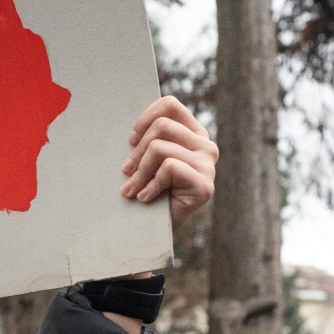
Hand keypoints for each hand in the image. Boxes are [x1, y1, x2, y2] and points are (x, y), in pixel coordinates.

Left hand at [121, 96, 217, 230]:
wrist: (155, 228)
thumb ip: (148, 138)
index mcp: (194, 133)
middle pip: (161, 127)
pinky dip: (151, 184)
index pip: (170, 106)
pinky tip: (145, 197)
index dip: (146, 117)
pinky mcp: (204, 185)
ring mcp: (208, 165)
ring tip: (131, 188)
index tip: (131, 140)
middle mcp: (206, 145)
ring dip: (139, 172)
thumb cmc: (149, 189)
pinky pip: (169, 168)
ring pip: (160, 148)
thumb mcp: (148, 158)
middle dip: (137, 151)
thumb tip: (126, 122)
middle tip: (125, 171)